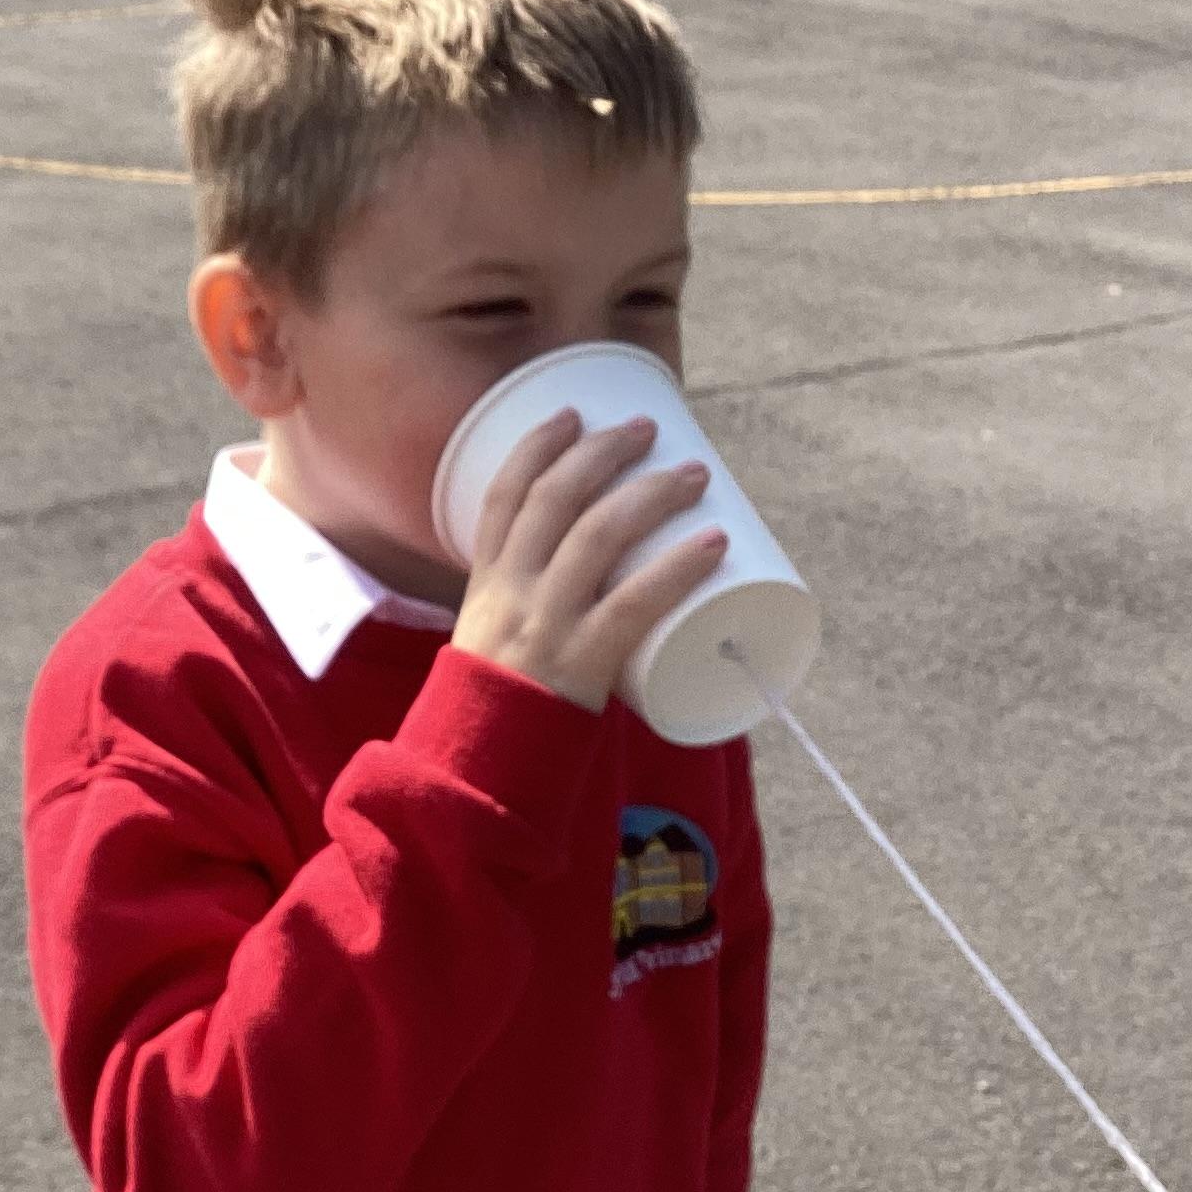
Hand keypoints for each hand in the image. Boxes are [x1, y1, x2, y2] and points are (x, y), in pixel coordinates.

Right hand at [452, 410, 727, 714]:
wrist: (476, 776)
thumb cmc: (499, 714)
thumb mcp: (495, 647)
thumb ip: (537, 612)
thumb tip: (607, 584)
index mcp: (485, 585)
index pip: (503, 497)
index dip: (537, 447)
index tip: (571, 414)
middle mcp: (510, 594)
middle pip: (554, 500)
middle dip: (603, 453)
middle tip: (648, 429)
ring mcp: (544, 626)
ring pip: (597, 537)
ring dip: (650, 494)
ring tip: (694, 474)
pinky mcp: (580, 663)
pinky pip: (635, 604)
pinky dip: (677, 568)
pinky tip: (715, 543)